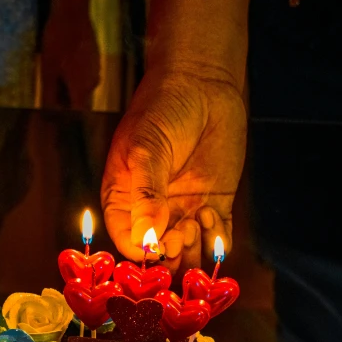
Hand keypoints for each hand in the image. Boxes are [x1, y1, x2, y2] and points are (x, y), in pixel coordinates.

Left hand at [41, 0, 99, 108]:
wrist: (73, 11)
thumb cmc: (58, 41)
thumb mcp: (48, 69)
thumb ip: (50, 93)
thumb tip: (48, 112)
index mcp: (81, 88)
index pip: (76, 111)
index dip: (65, 112)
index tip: (54, 107)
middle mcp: (93, 82)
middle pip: (79, 98)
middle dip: (65, 96)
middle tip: (49, 85)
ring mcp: (96, 68)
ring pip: (82, 84)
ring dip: (69, 82)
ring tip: (55, 70)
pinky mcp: (96, 57)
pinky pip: (85, 71)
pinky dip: (75, 71)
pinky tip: (64, 59)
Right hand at [101, 65, 246, 275]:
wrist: (202, 85)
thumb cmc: (162, 109)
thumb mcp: (147, 149)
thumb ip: (146, 193)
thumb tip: (143, 238)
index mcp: (125, 201)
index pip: (127, 241)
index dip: (141, 252)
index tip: (157, 247)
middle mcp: (154, 213)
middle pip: (159, 255)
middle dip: (170, 254)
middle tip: (181, 234)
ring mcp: (184, 212)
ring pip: (188, 253)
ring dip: (193, 250)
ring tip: (197, 219)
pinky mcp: (214, 207)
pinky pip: (215, 240)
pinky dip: (216, 240)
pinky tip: (212, 213)